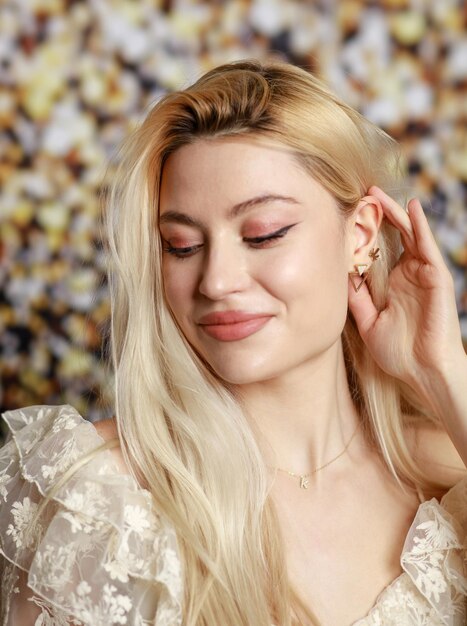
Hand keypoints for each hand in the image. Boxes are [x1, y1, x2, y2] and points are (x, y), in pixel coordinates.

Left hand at [347, 185, 464, 390]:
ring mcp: (424, 274)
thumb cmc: (400, 353)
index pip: (379, 250)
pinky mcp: (437, 277)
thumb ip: (356, 299)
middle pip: (393, 236)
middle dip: (377, 215)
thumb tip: (339, 277)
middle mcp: (409, 274)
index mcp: (394, 283)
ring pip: (409, 234)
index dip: (364, 234)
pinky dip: (420, 226)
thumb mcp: (368, 322)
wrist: (424, 372)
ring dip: (393, 213)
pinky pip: (428, 246)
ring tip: (376, 193)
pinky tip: (411, 207)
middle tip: (360, 195)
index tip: (345, 217)